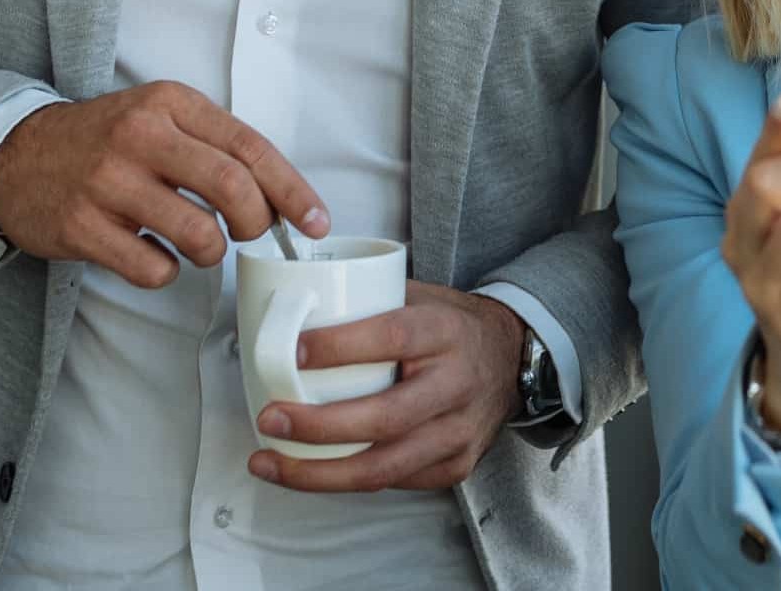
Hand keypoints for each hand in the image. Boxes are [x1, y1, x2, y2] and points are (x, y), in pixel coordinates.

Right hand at [0, 81, 327, 287]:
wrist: (14, 156)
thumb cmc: (105, 142)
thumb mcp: (159, 118)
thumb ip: (214, 146)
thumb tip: (279, 198)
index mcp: (170, 103)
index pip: (250, 146)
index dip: (291, 189)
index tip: (316, 221)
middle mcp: (139, 135)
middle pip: (230, 187)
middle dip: (256, 222)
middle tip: (250, 234)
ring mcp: (106, 182)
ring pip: (197, 234)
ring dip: (211, 252)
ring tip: (198, 246)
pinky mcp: (80, 226)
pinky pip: (151, 268)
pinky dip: (165, 272)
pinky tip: (151, 255)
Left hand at [246, 283, 528, 490]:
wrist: (510, 358)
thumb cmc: (451, 328)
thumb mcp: (420, 298)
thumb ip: (368, 302)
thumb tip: (292, 310)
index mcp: (445, 332)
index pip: (392, 338)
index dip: (339, 347)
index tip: (292, 353)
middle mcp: (457, 384)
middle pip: (384, 417)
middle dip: (317, 426)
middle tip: (269, 420)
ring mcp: (459, 432)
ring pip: (383, 467)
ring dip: (318, 472)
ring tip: (270, 463)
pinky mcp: (455, 466)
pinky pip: (392, 482)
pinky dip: (343, 480)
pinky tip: (309, 471)